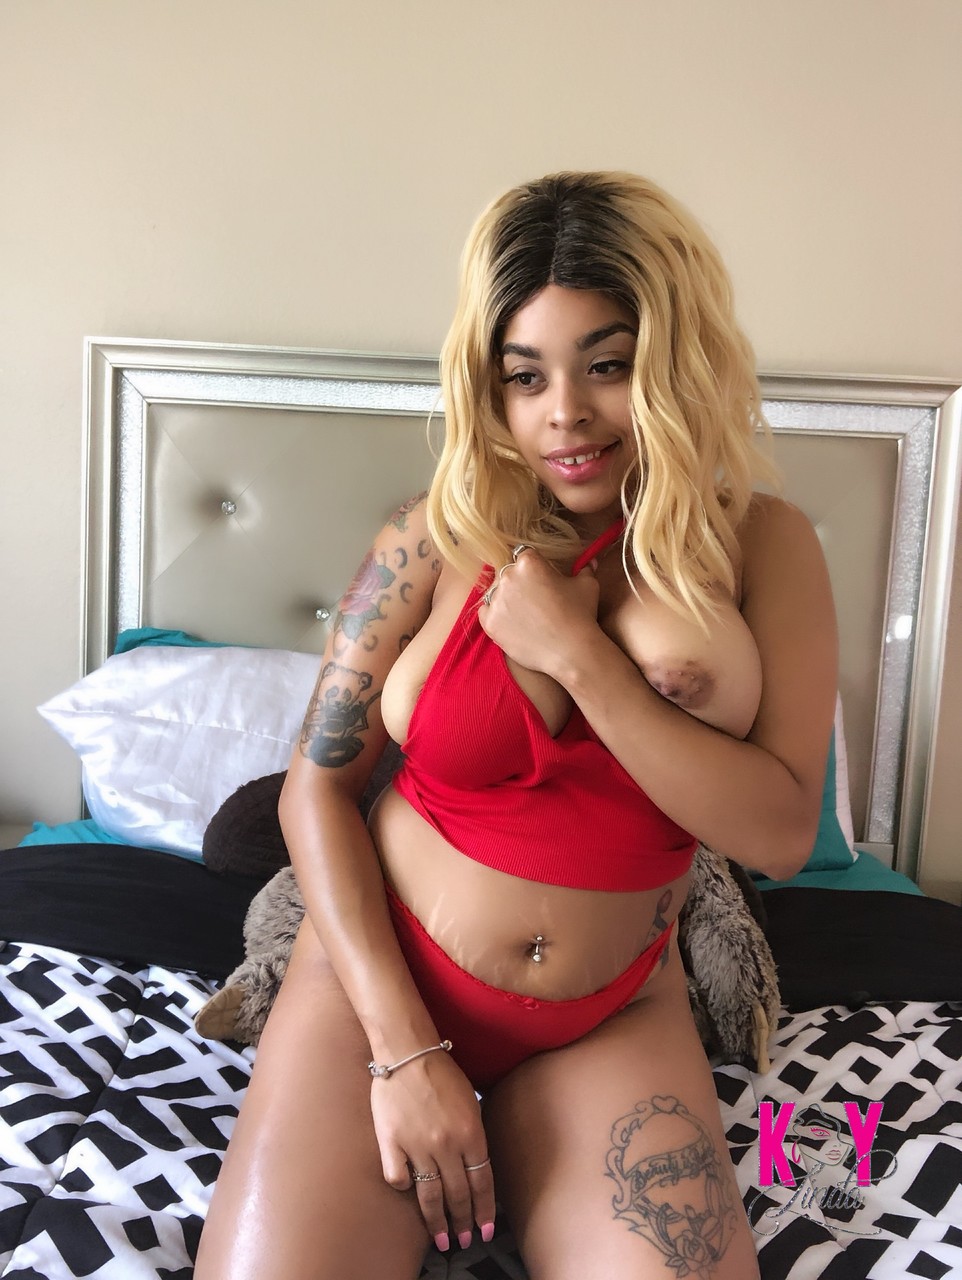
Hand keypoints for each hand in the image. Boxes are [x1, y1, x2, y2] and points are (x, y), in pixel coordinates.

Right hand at [371, 1051, 495, 1251]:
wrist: (407, 1052)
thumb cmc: (442, 1073)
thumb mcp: (471, 1102)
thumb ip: (473, 1136)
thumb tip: (475, 1168)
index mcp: (471, 1133)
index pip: (482, 1182)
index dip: (484, 1210)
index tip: (485, 1230)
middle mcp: (447, 1144)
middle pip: (458, 1194)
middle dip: (463, 1222)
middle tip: (463, 1241)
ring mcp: (417, 1146)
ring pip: (430, 1195)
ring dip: (437, 1222)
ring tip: (442, 1240)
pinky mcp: (391, 1143)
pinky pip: (398, 1178)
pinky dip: (403, 1188)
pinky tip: (407, 1191)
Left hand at [479, 546, 600, 678]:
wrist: (570, 651)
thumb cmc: (580, 615)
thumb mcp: (588, 585)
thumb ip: (585, 569)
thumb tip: (590, 562)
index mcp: (529, 562)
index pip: (524, 556)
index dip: (534, 568)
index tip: (541, 580)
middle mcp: (508, 576)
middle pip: (508, 574)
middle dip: (520, 584)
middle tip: (535, 601)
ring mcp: (496, 600)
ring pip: (495, 593)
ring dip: (506, 600)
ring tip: (525, 616)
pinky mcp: (489, 622)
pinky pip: (485, 613)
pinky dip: (496, 616)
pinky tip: (513, 624)